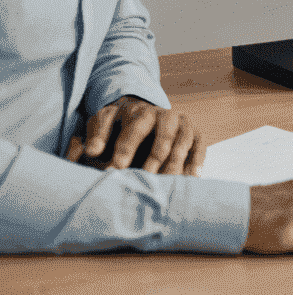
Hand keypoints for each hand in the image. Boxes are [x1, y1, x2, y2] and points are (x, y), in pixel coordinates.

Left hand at [66, 96, 205, 174]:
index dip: (126, 146)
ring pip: (183, 139)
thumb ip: (92, 138)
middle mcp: (163, 115)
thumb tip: (91, 151)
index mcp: (138, 112)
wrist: (142, 117)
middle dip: (155, 155)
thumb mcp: (101, 127)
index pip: (135, 126)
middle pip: (165, 133)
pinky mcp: (195, 133)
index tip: (116, 167)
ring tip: (167, 182)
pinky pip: (200, 145)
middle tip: (145, 175)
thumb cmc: (117, 129)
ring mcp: (181, 123)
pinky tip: (191, 178)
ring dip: (176, 160)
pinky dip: (197, 160)